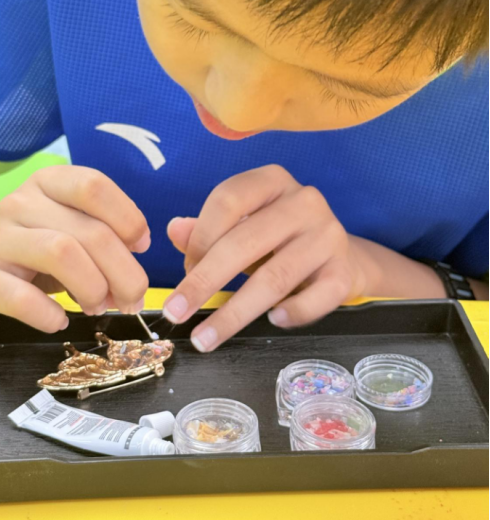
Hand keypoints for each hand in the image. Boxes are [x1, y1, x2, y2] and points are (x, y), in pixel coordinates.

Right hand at [0, 166, 149, 331]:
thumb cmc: (25, 245)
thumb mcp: (61, 226)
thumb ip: (98, 238)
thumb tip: (134, 272)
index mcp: (47, 184)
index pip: (94, 186)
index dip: (128, 218)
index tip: (141, 246)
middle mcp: (20, 204)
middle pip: (90, 232)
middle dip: (124, 272)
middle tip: (131, 299)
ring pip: (61, 254)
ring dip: (93, 288)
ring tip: (96, 307)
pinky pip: (22, 298)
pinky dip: (49, 315)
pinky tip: (58, 320)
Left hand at [164, 165, 368, 351]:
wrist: (343, 257)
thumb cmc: (281, 240)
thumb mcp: (243, 227)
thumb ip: (207, 229)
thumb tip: (175, 230)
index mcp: (273, 181)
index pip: (227, 200)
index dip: (199, 238)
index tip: (184, 270)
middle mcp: (304, 202)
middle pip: (244, 242)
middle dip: (204, 282)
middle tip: (177, 312)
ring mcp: (328, 236)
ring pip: (274, 277)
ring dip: (234, 313)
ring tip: (206, 337)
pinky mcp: (344, 272)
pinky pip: (316, 298)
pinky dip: (292, 313)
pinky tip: (271, 321)